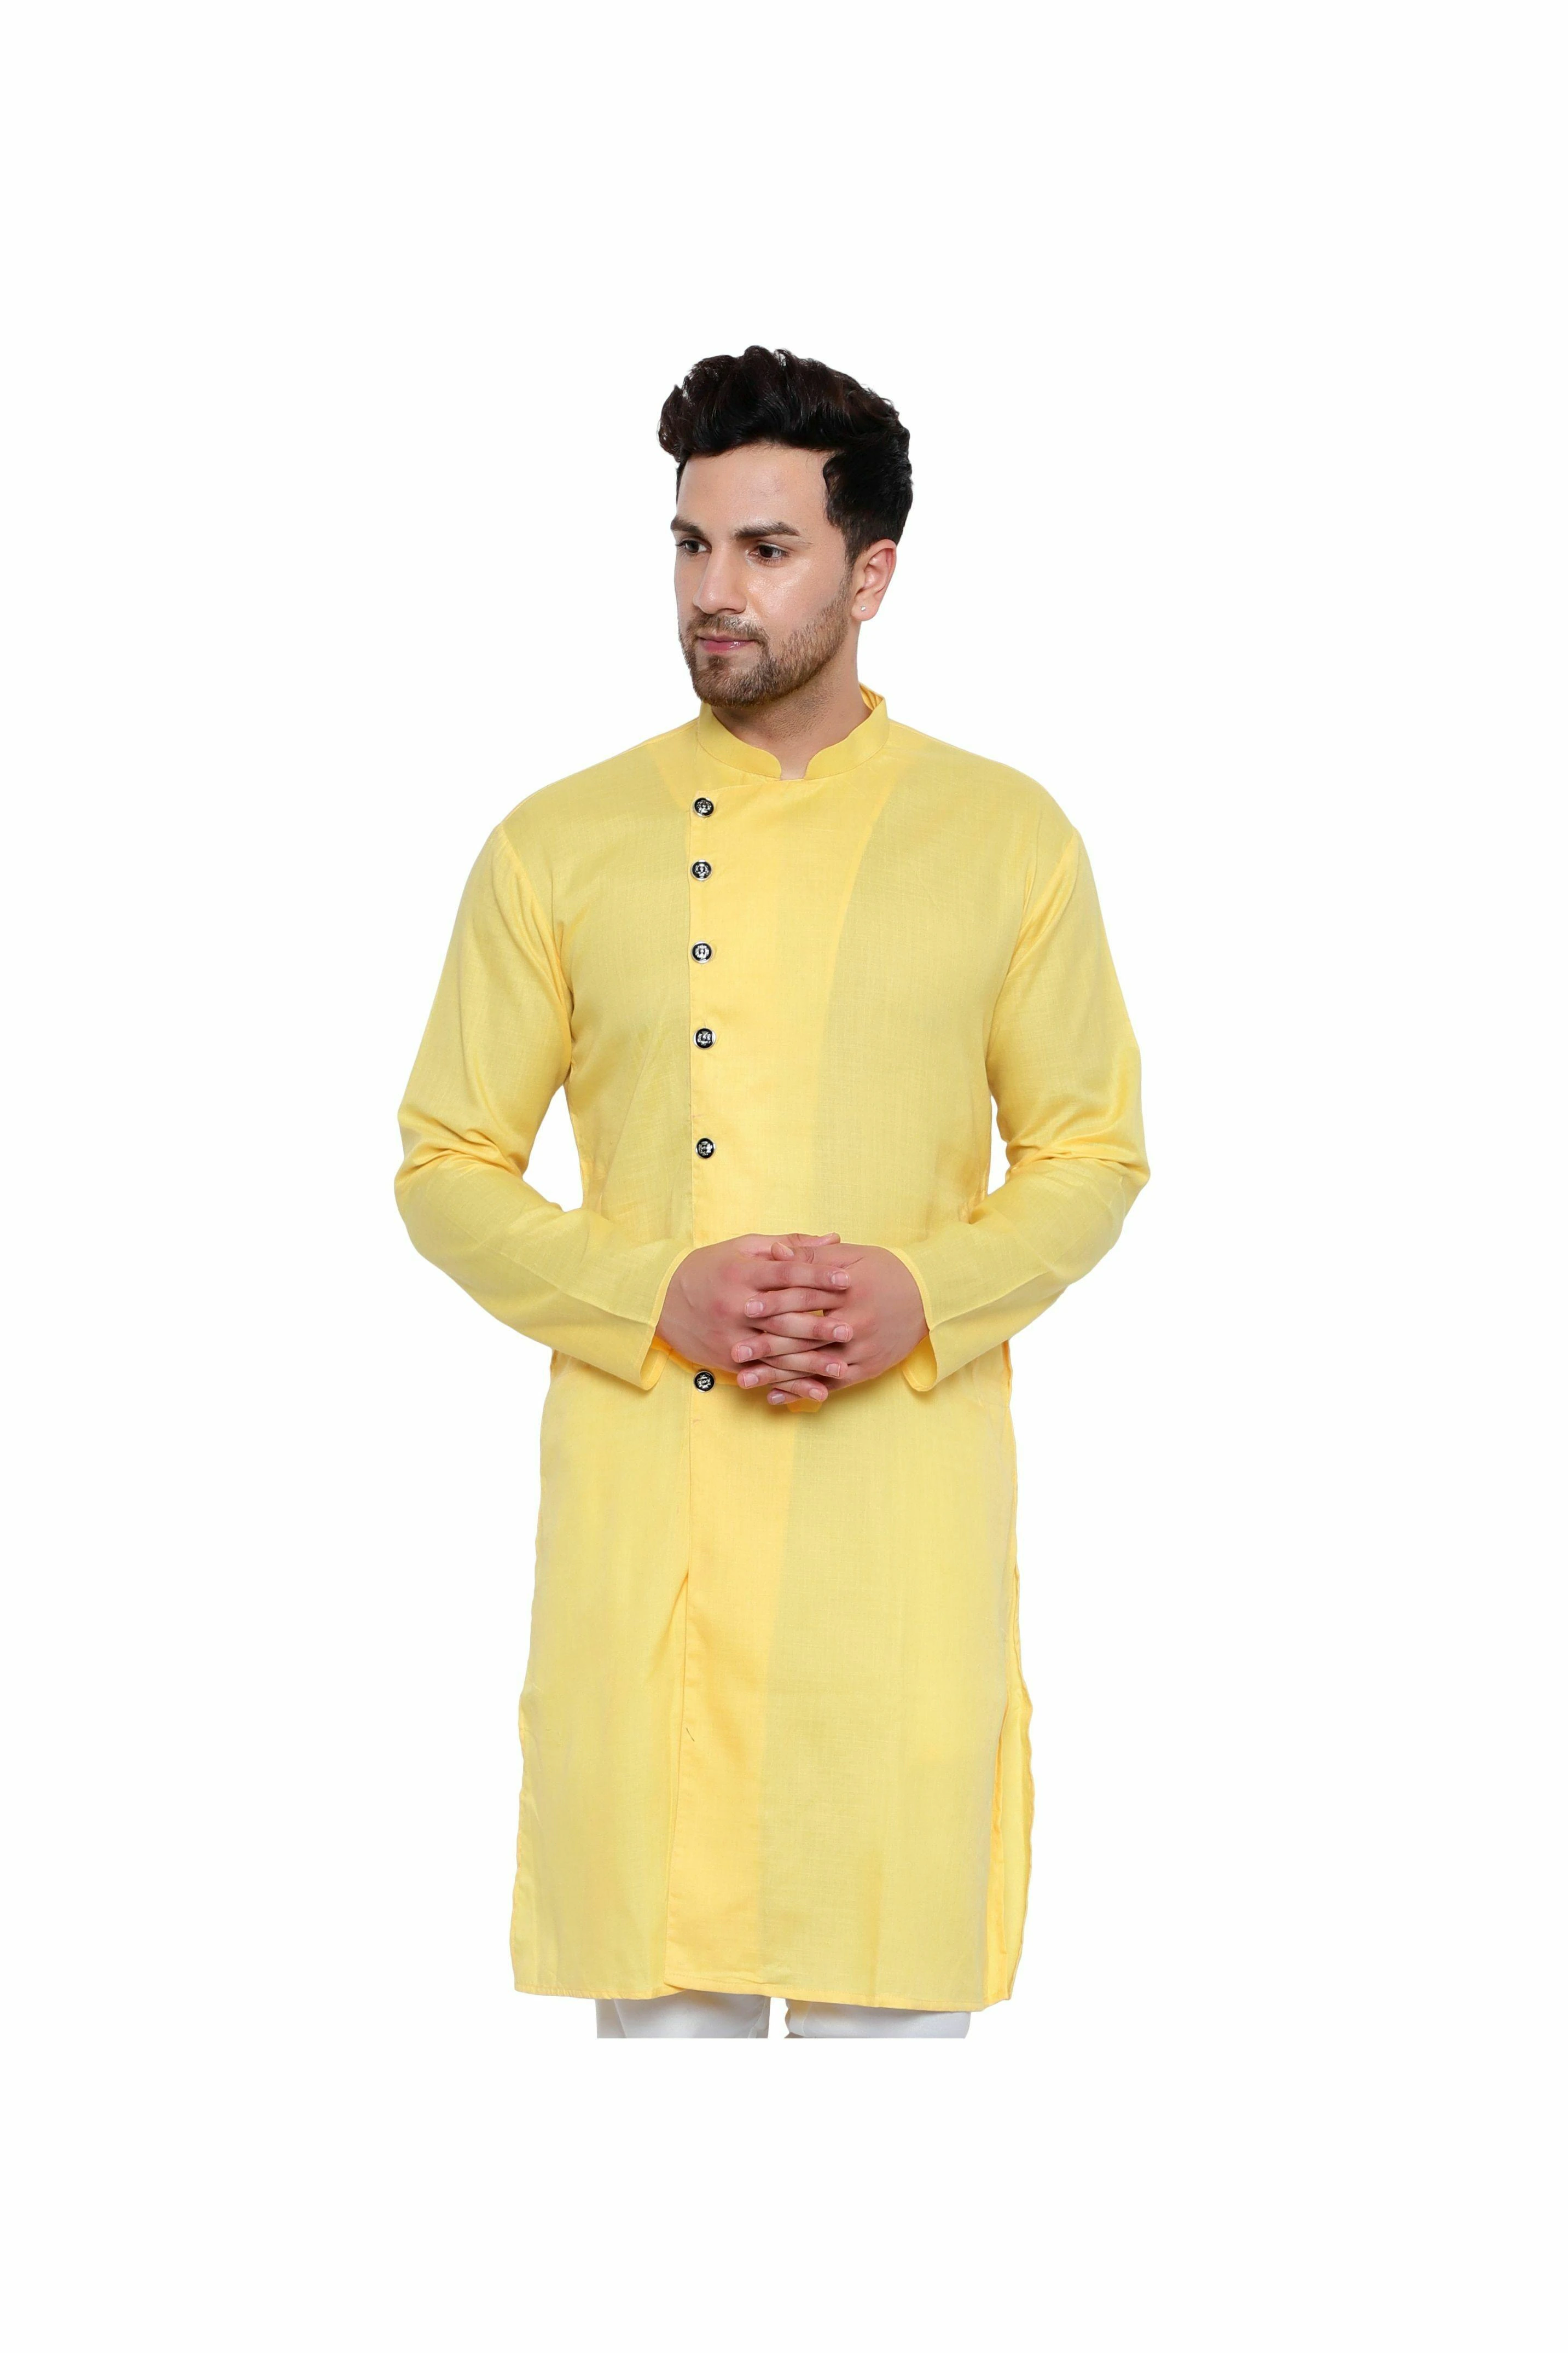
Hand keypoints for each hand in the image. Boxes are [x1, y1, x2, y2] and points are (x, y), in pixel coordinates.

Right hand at [656, 1232, 851, 1401]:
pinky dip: (791, 1384)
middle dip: (818, 1324)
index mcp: (742, 1273)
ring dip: (810, 1362)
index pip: (786, 1274)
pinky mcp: (728, 1359)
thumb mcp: (744, 1248)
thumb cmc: (710, 1267)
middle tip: (850, 1329)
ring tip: (842, 1367)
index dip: (817, 1276)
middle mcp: (736, 1305)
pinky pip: (765, 1372)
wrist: (660, 1300)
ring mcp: (732, 1336)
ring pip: (776, 1351)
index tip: (847, 1280)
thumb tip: (833, 1238)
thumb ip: (789, 1245)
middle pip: (783, 1316)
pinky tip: (817, 1392)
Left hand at [737, 1243, 927, 1404]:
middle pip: (805, 1338)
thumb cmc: (886, 1270)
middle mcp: (856, 1324)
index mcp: (849, 1292)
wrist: (932, 1297)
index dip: (774, 1303)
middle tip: (734, 1352)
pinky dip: (802, 1391)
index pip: (805, 1298)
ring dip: (777, 1375)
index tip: (744, 1309)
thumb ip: (812, 1258)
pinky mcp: (868, 1369)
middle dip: (767, 1347)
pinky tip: (776, 1397)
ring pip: (813, 1366)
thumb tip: (776, 1251)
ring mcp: (862, 1351)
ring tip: (744, 1381)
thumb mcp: (851, 1257)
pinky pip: (830, 1385)